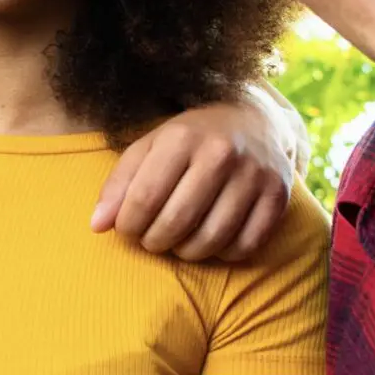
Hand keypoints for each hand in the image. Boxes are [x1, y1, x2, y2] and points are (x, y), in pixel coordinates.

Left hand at [91, 98, 294, 260]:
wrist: (255, 120)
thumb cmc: (191, 139)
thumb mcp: (150, 148)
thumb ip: (119, 184)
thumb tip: (97, 226)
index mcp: (182, 137)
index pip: (144, 199)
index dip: (127, 225)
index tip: (126, 228)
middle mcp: (221, 153)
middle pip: (176, 223)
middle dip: (154, 242)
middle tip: (150, 239)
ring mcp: (254, 175)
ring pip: (210, 240)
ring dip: (186, 252)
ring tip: (177, 241)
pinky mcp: (278, 196)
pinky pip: (244, 246)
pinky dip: (222, 254)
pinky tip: (211, 241)